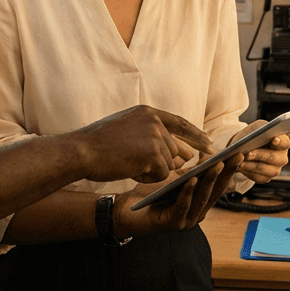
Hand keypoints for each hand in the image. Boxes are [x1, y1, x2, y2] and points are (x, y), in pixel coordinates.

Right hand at [71, 105, 211, 183]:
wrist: (81, 151)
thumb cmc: (99, 145)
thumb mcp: (127, 131)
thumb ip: (153, 138)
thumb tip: (183, 156)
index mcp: (148, 112)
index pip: (180, 123)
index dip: (195, 135)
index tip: (208, 144)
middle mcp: (154, 121)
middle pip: (174, 150)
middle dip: (163, 162)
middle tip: (140, 165)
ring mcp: (154, 136)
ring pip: (167, 164)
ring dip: (151, 171)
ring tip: (128, 164)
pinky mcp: (152, 153)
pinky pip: (161, 174)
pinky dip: (147, 178)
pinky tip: (130, 171)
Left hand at [114, 154, 244, 237]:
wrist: (128, 210)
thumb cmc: (152, 194)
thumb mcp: (176, 179)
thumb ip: (192, 172)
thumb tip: (209, 155)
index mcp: (200, 202)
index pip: (220, 184)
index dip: (230, 170)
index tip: (240, 153)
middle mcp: (197, 213)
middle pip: (215, 191)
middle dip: (226, 173)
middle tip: (235, 157)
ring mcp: (186, 220)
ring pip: (201, 198)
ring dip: (209, 181)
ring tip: (216, 165)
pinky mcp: (172, 223)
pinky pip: (182, 206)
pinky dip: (188, 192)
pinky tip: (191, 179)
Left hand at [229, 121, 289, 183]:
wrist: (244, 147)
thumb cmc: (253, 136)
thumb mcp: (255, 128)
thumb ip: (257, 131)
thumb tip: (249, 144)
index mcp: (283, 142)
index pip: (285, 142)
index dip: (280, 142)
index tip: (273, 140)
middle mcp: (282, 157)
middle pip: (274, 157)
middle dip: (260, 155)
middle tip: (248, 154)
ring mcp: (275, 169)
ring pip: (265, 169)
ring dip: (251, 166)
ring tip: (240, 163)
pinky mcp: (266, 178)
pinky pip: (258, 177)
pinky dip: (248, 172)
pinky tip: (240, 167)